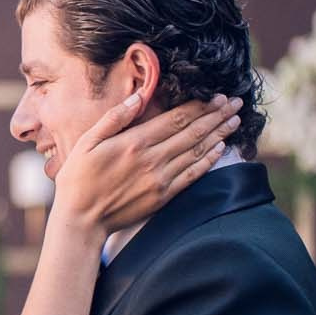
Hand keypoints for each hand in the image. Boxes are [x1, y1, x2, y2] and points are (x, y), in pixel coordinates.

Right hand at [55, 92, 241, 231]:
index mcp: (134, 142)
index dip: (201, 106)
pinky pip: (193, 175)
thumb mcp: (87, 141)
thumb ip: (115, 117)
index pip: (177, 119)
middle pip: (193, 132)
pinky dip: (209, 160)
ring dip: (219, 134)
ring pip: (197, 152)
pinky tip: (220, 149)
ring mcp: (161, 179)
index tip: (217, 95)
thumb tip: (139, 96)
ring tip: (234, 121)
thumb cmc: (79, 177)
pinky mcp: (164, 196)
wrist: (81, 219)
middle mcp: (153, 159)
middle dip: (217, 115)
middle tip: (236, 103)